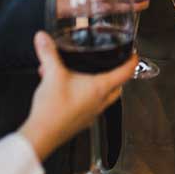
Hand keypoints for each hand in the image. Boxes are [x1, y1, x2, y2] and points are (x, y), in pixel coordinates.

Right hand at [19, 30, 135, 160]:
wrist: (41, 135)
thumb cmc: (52, 110)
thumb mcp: (51, 74)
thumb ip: (48, 53)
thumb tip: (43, 39)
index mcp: (99, 88)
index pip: (125, 73)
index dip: (132, 61)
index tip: (133, 54)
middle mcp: (99, 102)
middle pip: (117, 86)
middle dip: (117, 74)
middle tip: (112, 64)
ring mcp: (91, 113)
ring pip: (103, 97)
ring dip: (98, 85)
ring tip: (82, 75)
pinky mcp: (80, 121)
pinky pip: (89, 105)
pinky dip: (83, 96)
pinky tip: (66, 90)